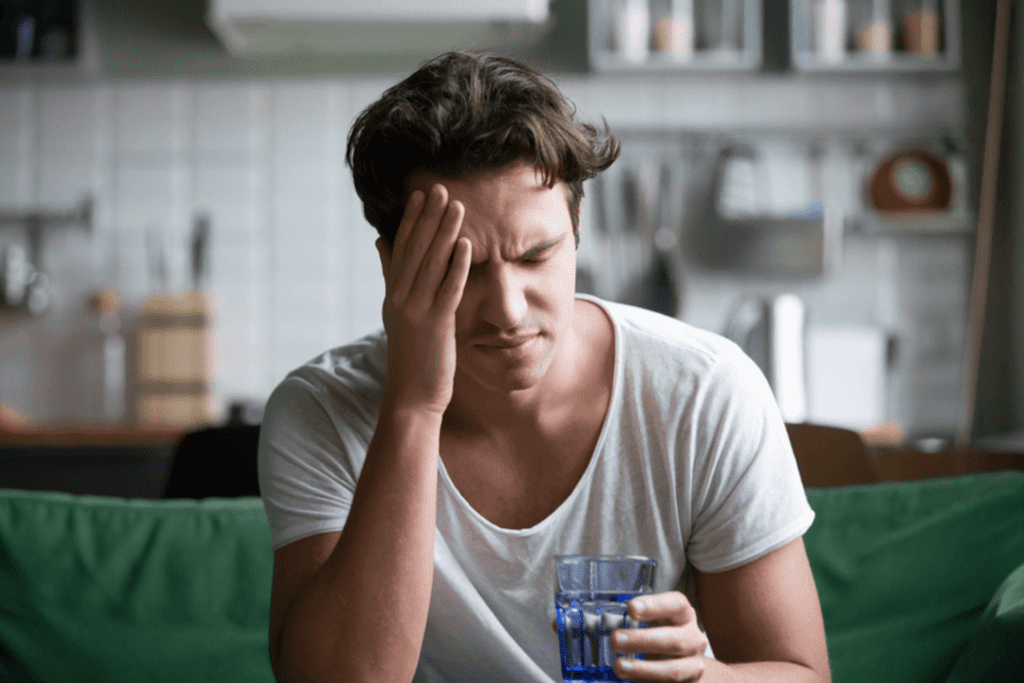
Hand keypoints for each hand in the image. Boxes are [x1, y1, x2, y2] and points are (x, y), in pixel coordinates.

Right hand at [376, 184, 471, 415]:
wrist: (411, 396)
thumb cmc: (411, 355)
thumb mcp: (396, 312)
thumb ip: (391, 276)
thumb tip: (381, 241)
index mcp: (392, 294)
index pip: (401, 249)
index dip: (412, 220)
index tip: (421, 195)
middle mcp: (400, 298)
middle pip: (415, 251)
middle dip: (429, 218)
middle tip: (441, 189)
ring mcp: (416, 312)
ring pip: (432, 265)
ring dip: (445, 234)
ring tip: (457, 207)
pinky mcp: (435, 326)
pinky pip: (447, 290)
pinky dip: (456, 267)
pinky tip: (466, 246)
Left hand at [609, 592, 707, 681]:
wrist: (686, 662)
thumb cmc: (663, 634)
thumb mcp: (656, 621)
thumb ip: (636, 619)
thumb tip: (599, 619)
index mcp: (684, 615)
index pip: (676, 604)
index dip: (655, 606)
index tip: (631, 608)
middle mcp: (693, 639)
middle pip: (675, 640)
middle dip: (643, 640)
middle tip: (615, 640)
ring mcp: (694, 665)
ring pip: (674, 670)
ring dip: (644, 669)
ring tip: (619, 666)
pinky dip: (647, 682)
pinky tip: (631, 682)